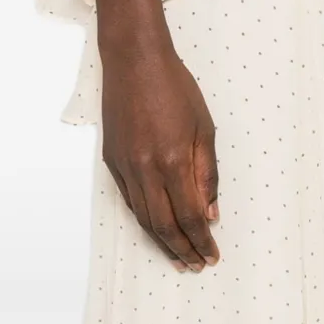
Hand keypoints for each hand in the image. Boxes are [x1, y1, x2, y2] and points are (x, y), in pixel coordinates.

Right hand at [99, 30, 219, 271]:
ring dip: (162, 241)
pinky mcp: (111, 160)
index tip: (211, 254)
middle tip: (196, 264)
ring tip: (178, 255)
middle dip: (182, 249)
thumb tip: (211, 211)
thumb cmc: (174, 86)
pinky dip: (144, 218)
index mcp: (172, 159)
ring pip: (143, 217)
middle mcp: (145, 169)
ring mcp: (125, 166)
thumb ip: (207, 172)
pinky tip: (156, 226)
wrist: (134, 60)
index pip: (190, 215)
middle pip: (164, 225)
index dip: (201, 239)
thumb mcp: (203, 126)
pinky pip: (129, 200)